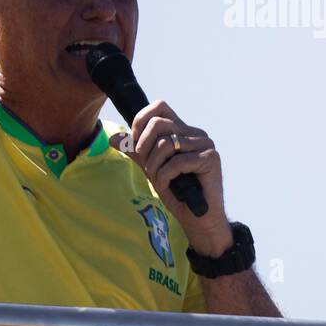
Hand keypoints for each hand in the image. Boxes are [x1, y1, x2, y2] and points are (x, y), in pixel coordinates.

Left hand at [124, 100, 232, 251]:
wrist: (198, 218)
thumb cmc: (177, 193)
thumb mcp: (152, 168)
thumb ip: (136, 152)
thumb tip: (114, 138)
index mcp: (182, 130)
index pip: (159, 107)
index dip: (141, 122)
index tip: (137, 146)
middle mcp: (195, 133)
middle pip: (158, 123)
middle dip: (144, 148)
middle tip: (148, 168)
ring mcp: (205, 144)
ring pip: (165, 143)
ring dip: (155, 166)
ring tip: (160, 180)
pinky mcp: (211, 158)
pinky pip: (177, 162)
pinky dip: (166, 176)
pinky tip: (170, 186)